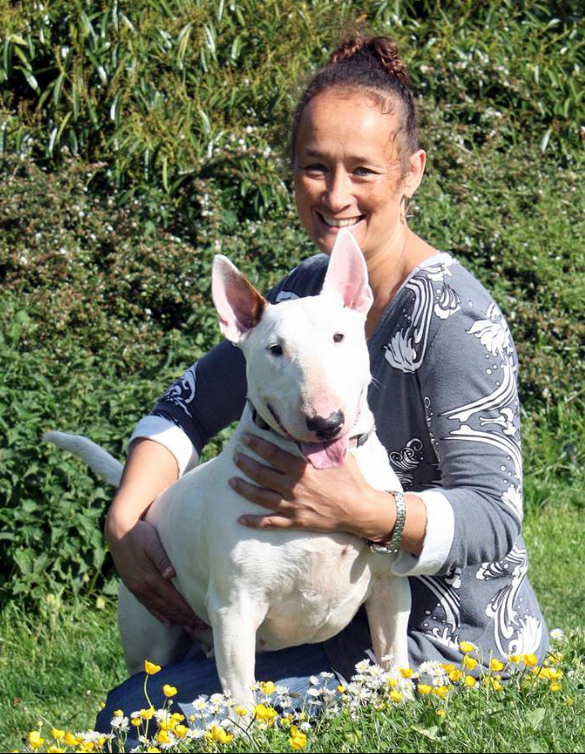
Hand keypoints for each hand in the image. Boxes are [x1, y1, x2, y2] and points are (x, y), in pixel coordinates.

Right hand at [105, 516, 207, 631]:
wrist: (117, 531)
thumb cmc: (139, 534)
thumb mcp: (152, 543)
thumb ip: (162, 559)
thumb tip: (172, 574)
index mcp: (150, 578)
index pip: (173, 599)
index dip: (187, 611)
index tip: (200, 619)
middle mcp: (143, 587)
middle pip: (168, 607)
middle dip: (185, 618)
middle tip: (200, 628)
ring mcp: (137, 588)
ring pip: (159, 609)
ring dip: (174, 619)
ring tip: (188, 628)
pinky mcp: (133, 586)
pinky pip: (148, 605)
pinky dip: (159, 615)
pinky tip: (167, 622)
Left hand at [229, 433, 394, 540]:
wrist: (359, 509)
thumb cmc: (351, 480)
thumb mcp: (338, 456)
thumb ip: (321, 444)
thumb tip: (313, 428)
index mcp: (302, 468)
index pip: (272, 454)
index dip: (256, 445)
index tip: (245, 438)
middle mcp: (293, 486)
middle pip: (262, 474)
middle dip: (245, 463)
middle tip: (234, 456)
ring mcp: (292, 505)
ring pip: (261, 497)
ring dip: (243, 488)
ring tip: (231, 481)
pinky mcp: (295, 521)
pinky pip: (270, 522)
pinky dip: (254, 521)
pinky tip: (240, 519)